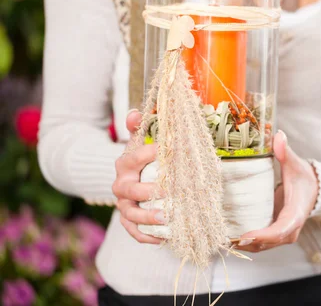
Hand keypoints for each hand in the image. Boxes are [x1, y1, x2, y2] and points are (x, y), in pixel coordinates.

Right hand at [113, 110, 163, 244]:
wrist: (128, 180)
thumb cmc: (141, 160)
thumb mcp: (137, 142)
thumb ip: (137, 127)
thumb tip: (135, 112)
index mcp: (124, 164)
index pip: (134, 157)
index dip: (149, 153)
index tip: (168, 150)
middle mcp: (121, 185)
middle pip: (130, 190)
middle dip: (148, 191)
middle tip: (169, 191)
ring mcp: (123, 205)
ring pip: (131, 214)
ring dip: (148, 217)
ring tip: (167, 218)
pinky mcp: (128, 222)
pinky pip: (134, 232)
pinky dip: (147, 236)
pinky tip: (163, 238)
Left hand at [236, 131, 318, 251]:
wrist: (313, 190)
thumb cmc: (303, 177)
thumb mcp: (295, 164)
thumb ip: (285, 152)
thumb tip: (278, 135)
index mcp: (296, 213)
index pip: (281, 230)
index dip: (264, 236)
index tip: (246, 236)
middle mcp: (290, 228)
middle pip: (269, 243)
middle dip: (248, 243)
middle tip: (225, 239)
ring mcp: (283, 234)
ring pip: (263, 246)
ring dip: (244, 246)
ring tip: (222, 240)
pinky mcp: (275, 234)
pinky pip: (261, 243)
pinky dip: (246, 243)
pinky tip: (228, 238)